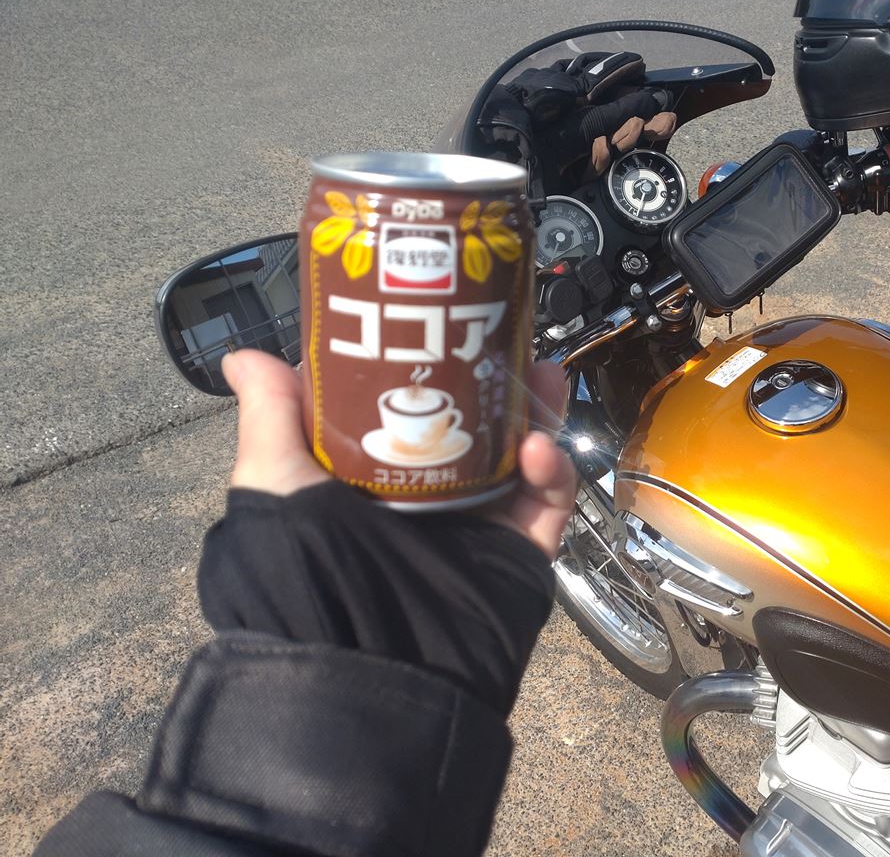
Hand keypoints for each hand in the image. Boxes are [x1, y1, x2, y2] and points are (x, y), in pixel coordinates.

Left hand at [221, 349, 574, 558]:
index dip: (435, 367)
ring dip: (538, 410)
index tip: (446, 323)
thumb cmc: (311, 564)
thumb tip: (244, 354)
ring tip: (542, 375)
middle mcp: (434, 500)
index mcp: (380, 480)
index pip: (414, 412)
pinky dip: (553, 471)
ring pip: (524, 456)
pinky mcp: (520, 553)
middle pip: (481, 426)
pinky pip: (548, 506)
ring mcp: (481, 526)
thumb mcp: (275, 482)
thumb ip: (271, 419)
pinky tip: (539, 446)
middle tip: (510, 338)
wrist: (366, 658)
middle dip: (501, 380)